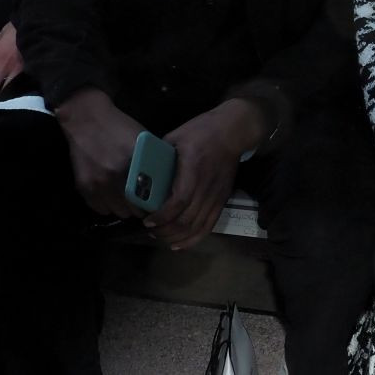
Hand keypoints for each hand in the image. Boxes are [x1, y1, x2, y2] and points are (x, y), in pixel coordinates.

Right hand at [56, 88, 145, 217]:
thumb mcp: (142, 140)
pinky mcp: (83, 186)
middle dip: (138, 208)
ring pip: (115, 211)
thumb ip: (151, 160)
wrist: (86, 120)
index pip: (146, 198)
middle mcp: (114, 177)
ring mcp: (96, 183)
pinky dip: (106, 205)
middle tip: (141, 201)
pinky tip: (111, 196)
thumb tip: (163, 179)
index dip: (151, 204)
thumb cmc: (119, 127)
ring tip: (126, 199)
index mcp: (133, 163)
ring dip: (122, 208)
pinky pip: (98, 208)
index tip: (155, 204)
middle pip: (131, 209)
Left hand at [143, 99, 267, 249]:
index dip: (162, 216)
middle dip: (165, 230)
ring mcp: (216, 195)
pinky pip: (209, 226)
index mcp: (193, 169)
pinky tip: (179, 244)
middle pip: (186, 219)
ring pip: (197, 226)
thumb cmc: (202, 131)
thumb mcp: (176, 137)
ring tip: (161, 236)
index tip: (147, 221)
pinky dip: (194, 239)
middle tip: (150, 230)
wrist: (234, 131)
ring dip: (177, 237)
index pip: (179, 201)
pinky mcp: (222, 200)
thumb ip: (160, 157)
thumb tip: (141, 173)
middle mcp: (206, 186)